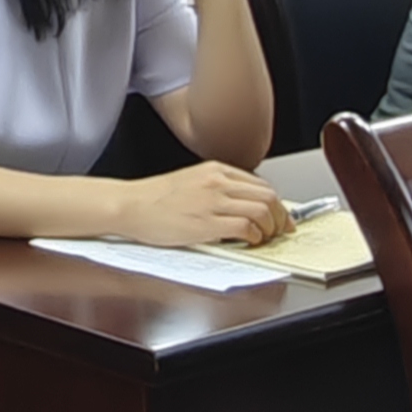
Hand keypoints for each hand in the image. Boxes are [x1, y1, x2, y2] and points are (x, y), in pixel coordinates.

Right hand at [111, 161, 290, 248]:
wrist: (130, 205)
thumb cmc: (154, 199)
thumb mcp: (191, 182)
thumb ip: (217, 188)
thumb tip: (242, 206)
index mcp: (215, 170)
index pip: (261, 184)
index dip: (276, 204)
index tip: (279, 216)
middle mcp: (218, 182)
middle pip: (268, 196)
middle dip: (280, 217)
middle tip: (281, 231)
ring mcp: (213, 201)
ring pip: (262, 211)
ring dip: (270, 228)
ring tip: (266, 239)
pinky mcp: (207, 223)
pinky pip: (245, 228)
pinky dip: (254, 237)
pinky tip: (249, 242)